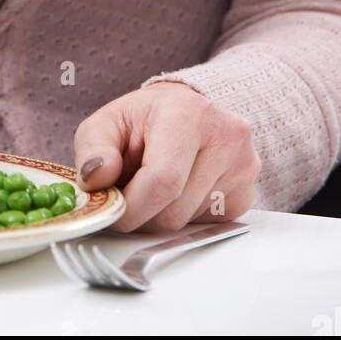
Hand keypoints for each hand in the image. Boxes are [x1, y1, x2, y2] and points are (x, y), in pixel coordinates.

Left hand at [73, 81, 260, 232]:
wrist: (184, 113)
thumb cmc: (144, 120)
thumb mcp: (107, 123)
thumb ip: (93, 150)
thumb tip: (95, 181)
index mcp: (188, 114)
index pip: (163, 180)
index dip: (131, 207)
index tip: (113, 211)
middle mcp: (225, 137)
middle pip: (174, 210)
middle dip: (142, 215)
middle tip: (129, 196)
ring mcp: (243, 166)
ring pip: (188, 223)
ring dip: (161, 216)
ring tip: (154, 185)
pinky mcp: (247, 193)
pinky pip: (205, 226)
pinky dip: (183, 218)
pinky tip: (178, 191)